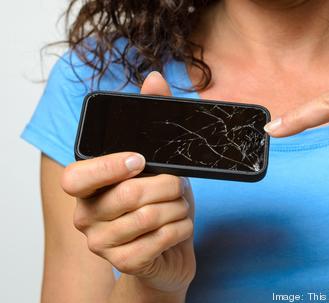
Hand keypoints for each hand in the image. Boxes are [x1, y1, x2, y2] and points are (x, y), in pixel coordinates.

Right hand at [61, 72, 195, 296]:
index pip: (76, 177)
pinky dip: (181, 228)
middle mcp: (86, 215)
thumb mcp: (157, 161)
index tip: (141, 160)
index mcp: (87, 186)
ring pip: (148, 217)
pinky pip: (160, 240)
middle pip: (128, 194)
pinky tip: (181, 226)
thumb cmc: (159, 201)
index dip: (109, 167)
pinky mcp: (124, 263)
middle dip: (168, 186)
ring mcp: (102, 242)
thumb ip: (151, 119)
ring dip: (179, 208)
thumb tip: (154, 78)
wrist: (168, 250)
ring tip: (181, 206)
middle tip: (178, 186)